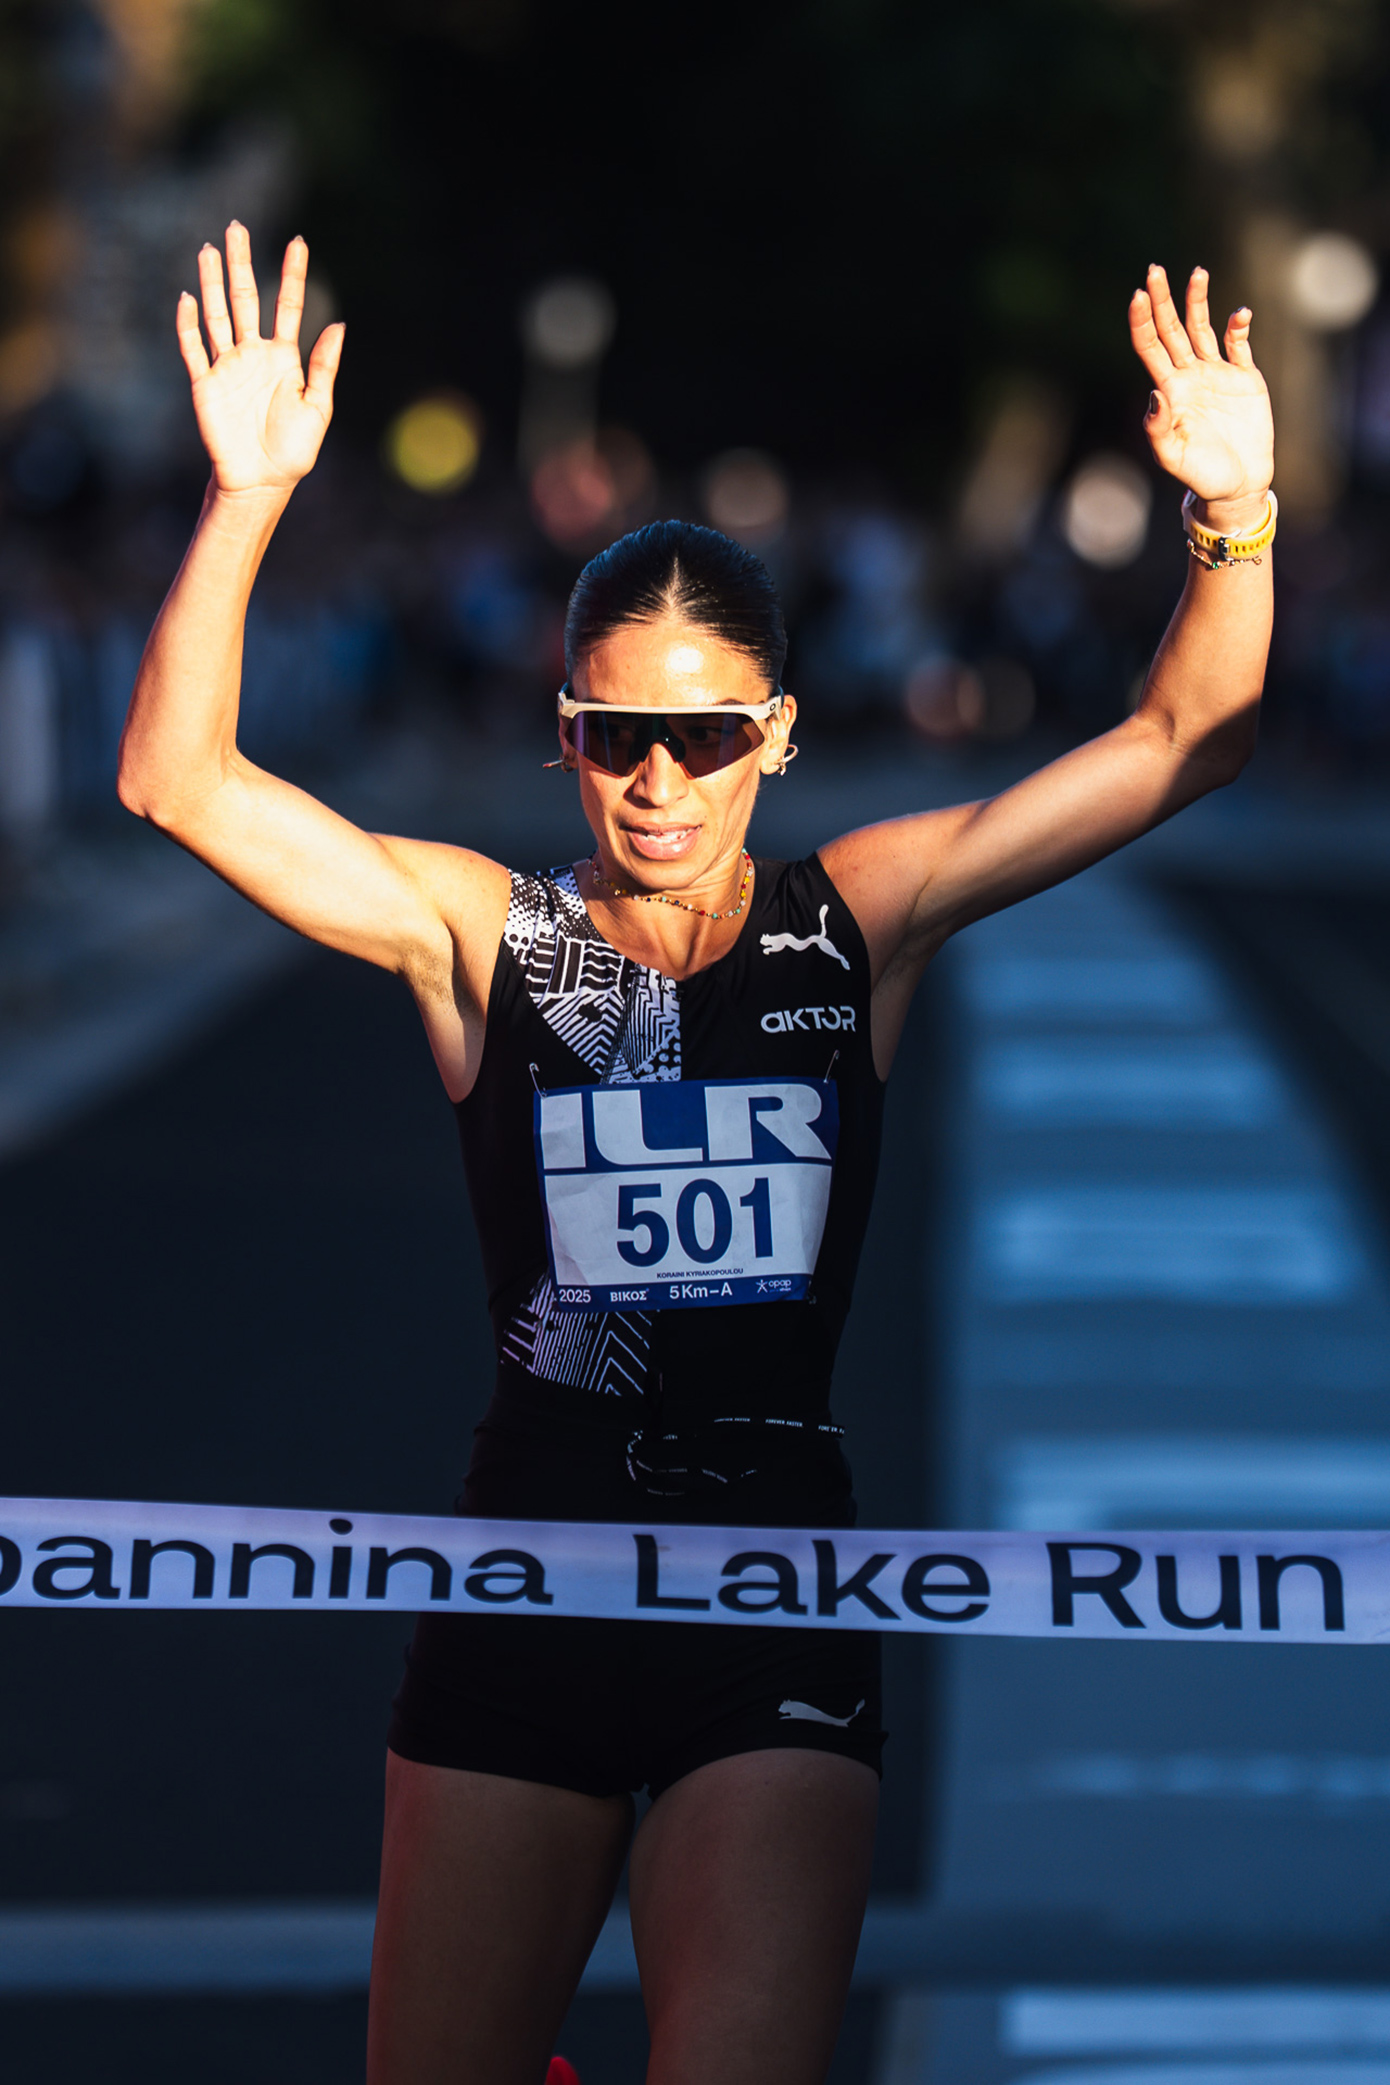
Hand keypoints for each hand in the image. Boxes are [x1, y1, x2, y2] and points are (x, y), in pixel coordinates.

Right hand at [176, 223, 343, 496]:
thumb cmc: (293, 451)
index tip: (297, 241)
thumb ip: (324, 366)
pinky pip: (194, 348)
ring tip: (209, 250)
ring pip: (217, 315)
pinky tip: (188, 297)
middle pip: (246, 299)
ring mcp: (227, 367)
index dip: (292, 274)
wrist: (262, 482)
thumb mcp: (318, 407)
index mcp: (284, 358)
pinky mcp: (205, 384)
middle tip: (236, 227)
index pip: (289, 306)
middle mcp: (253, 355)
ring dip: (212, 283)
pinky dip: (188, 324)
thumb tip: (339, 325)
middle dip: (241, 263)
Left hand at [1129, 265, 1273, 527]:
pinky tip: (1238, 314)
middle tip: (1154, 270)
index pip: (1150, 347)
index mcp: (1170, 390)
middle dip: (1162, 300)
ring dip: (1198, 301)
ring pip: (1203, 328)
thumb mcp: (1173, 456)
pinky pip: (1239, 345)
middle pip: (1172, 329)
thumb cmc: (1200, 475)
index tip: (1138, 295)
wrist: (1238, 484)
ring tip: (1196, 273)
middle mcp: (1190, 375)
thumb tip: (1155, 393)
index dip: (1142, 322)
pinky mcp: (1245, 377)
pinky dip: (1238, 327)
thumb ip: (1159, 428)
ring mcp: (1217, 373)